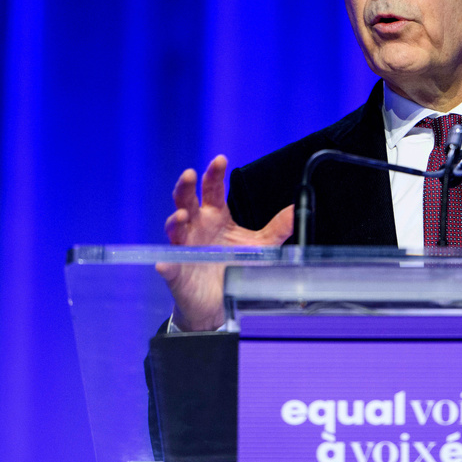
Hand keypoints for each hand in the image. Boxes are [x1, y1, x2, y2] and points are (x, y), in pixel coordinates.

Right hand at [157, 154, 293, 330]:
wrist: (221, 301)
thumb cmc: (235, 265)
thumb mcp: (260, 245)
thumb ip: (276, 228)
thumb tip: (295, 210)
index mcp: (216, 216)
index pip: (213, 190)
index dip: (214, 174)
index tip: (220, 160)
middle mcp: (197, 227)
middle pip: (187, 201)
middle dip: (186, 187)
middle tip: (190, 174)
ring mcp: (184, 248)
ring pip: (174, 229)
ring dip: (175, 221)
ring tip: (181, 216)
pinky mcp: (177, 272)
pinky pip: (169, 266)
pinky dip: (167, 264)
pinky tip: (166, 263)